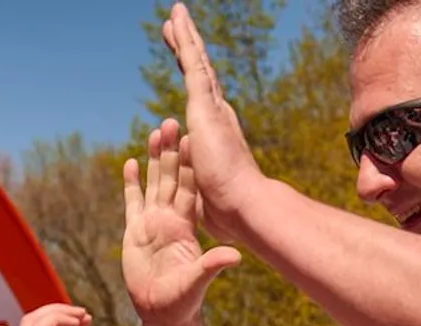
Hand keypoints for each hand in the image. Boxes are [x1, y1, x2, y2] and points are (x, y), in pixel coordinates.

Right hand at [123, 122, 242, 325]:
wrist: (162, 312)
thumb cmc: (182, 300)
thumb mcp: (197, 281)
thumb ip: (212, 266)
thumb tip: (235, 257)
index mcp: (185, 225)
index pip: (189, 188)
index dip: (191, 163)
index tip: (192, 137)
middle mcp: (170, 219)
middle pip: (171, 178)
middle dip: (171, 151)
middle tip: (171, 122)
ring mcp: (152, 223)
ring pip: (153, 183)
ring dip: (154, 159)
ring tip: (154, 132)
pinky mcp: (135, 231)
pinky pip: (133, 202)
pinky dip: (132, 183)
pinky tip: (131, 162)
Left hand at [159, 2, 265, 239]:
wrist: (245, 207)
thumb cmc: (229, 212)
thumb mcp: (203, 196)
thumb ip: (198, 188)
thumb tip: (197, 203)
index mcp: (217, 134)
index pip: (201, 100)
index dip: (193, 79)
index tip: (185, 65)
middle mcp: (218, 115)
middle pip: (199, 74)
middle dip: (187, 50)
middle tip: (176, 29)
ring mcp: (213, 107)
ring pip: (196, 61)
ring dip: (185, 36)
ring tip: (175, 13)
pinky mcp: (205, 105)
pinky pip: (192, 62)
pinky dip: (184, 38)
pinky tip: (176, 18)